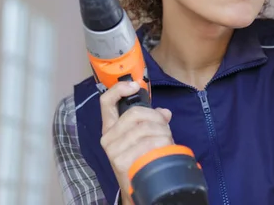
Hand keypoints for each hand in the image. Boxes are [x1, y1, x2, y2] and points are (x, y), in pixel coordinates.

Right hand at [99, 81, 173, 203]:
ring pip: (145, 128)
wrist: (136, 188)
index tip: (134, 86)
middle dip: (156, 118)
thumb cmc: (140, 159)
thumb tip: (164, 112)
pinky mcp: (121, 161)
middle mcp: (108, 137)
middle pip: (136, 113)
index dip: (119, 89)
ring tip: (166, 141)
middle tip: (165, 128)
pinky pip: (148, 143)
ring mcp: (113, 150)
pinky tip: (164, 149)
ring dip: (163, 132)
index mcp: (110, 127)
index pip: (106, 102)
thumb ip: (151, 121)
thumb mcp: (142, 137)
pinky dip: (162, 143)